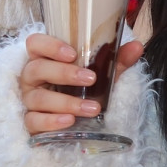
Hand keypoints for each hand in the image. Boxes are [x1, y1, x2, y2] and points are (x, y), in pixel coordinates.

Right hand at [19, 33, 144, 136]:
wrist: (76, 121)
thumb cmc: (83, 90)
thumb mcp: (101, 74)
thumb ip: (116, 61)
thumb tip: (137, 47)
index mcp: (45, 59)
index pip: (35, 44)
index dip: (49, 46)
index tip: (72, 53)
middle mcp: (32, 78)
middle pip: (36, 69)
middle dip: (64, 73)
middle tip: (91, 79)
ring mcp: (29, 100)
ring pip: (38, 98)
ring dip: (67, 102)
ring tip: (93, 108)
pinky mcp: (30, 122)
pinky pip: (33, 121)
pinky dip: (52, 121)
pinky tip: (69, 121)